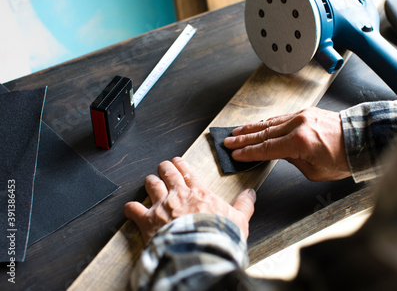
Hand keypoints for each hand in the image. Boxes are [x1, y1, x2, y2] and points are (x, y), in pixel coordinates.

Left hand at [124, 157, 256, 242]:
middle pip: (167, 173)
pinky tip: (129, 208)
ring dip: (149, 181)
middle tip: (163, 166)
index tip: (177, 161)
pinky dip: (130, 208)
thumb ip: (244, 205)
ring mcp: (161, 206)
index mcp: (199, 193)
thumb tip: (251, 194)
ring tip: (149, 180)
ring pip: (151, 185)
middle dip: (164, 168)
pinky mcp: (148, 220)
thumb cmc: (218, 236)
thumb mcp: (239, 220)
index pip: (187, 172)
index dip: (180, 164)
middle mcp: (178, 195)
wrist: (200, 250)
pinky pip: (134, 209)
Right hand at [224, 107, 350, 180]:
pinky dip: (268, 122)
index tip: (236, 155)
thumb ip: (293, 161)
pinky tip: (259, 126)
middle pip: (264, 133)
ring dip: (252, 128)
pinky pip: (282, 117)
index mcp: (299, 142)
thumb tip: (281, 154)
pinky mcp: (307, 112)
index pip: (266, 148)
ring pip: (270, 122)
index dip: (248, 153)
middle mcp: (299, 125)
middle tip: (228, 141)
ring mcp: (302, 116)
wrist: (361, 140)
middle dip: (244, 138)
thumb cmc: (343, 159)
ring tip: (238, 132)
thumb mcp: (314, 171)